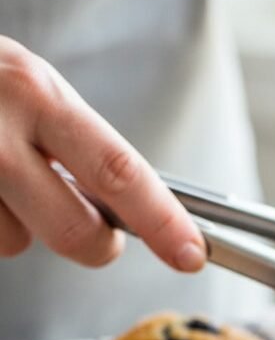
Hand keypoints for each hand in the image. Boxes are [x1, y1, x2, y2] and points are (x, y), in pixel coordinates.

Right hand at [0, 37, 204, 271]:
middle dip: (96, 245)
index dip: (162, 220)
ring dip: (15, 225)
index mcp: (35, 93)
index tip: (192, 253)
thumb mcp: (26, 86)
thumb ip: (74, 141)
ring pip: (16, 244)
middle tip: (95, 231)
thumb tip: (131, 212)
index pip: (117, 169)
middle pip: (76, 232)